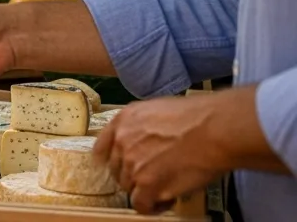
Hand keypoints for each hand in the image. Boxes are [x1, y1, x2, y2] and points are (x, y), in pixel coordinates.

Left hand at [95, 88, 260, 213]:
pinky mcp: (147, 184)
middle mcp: (122, 141)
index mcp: (123, 120)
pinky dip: (152, 207)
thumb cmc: (198, 117)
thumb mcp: (158, 109)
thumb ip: (143, 127)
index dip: (113, 161)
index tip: (121, 168)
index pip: (101, 148)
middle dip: (134, 176)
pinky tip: (166, 202)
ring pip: (128, 187)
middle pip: (117, 170)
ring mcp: (132, 163)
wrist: (214, 129)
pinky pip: (140, 204)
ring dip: (144, 191)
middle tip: (154, 178)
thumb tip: (146, 143)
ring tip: (165, 189)